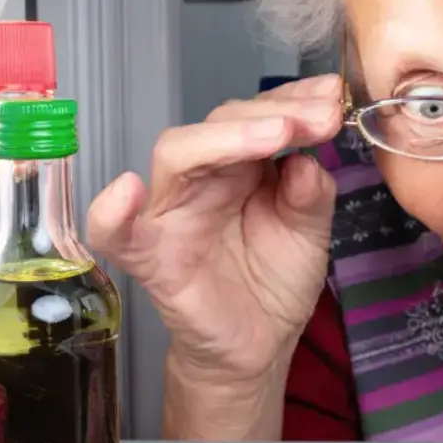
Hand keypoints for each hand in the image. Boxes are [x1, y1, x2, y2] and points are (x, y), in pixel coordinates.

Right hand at [88, 74, 343, 389]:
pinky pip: (116, 234)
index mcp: (242, 165)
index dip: (292, 101)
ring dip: (226, 138)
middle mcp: (203, 178)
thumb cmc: (275, 280)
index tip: (331, 97)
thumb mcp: (310, 233)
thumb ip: (311, 195)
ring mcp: (172, 213)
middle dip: (270, 113)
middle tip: (318, 118)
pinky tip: (127, 191)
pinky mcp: (150, 257)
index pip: (257, 116)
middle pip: (219, 123)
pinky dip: (111, 213)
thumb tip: (307, 160)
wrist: (260, 344)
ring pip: (177, 156)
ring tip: (276, 134)